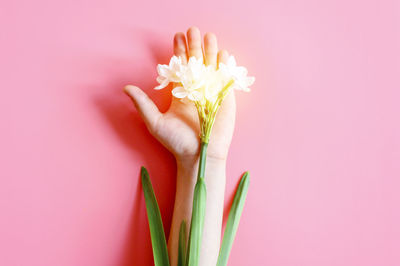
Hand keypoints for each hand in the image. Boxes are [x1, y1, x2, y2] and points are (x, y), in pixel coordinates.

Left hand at [125, 27, 235, 161]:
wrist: (199, 156)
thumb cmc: (176, 142)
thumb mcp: (156, 122)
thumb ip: (143, 104)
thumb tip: (126, 87)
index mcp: (180, 92)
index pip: (179, 67)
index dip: (178, 51)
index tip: (177, 36)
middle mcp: (196, 90)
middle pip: (196, 62)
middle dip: (194, 45)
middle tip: (192, 30)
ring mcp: (211, 93)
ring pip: (211, 67)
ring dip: (210, 50)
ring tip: (208, 36)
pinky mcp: (225, 99)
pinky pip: (225, 79)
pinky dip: (224, 66)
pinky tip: (222, 53)